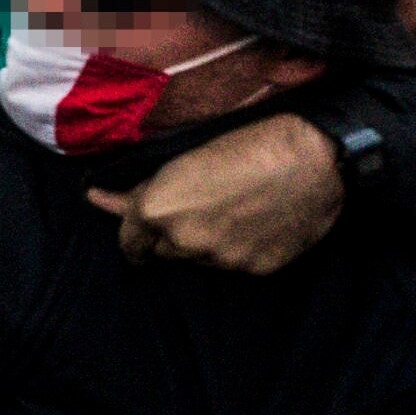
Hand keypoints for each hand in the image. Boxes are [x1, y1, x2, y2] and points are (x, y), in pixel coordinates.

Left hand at [88, 112, 344, 273]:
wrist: (312, 159)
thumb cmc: (246, 145)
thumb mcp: (183, 159)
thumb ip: (144, 189)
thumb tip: (102, 200)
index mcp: (157, 210)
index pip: (128, 241)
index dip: (131, 237)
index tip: (133, 238)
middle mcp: (184, 240)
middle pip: (163, 250)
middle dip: (169, 235)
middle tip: (193, 211)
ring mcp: (221, 258)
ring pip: (199, 258)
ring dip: (204, 242)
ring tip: (232, 211)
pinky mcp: (255, 269)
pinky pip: (234, 263)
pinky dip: (237, 249)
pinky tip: (255, 223)